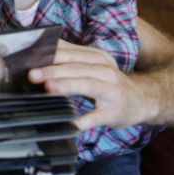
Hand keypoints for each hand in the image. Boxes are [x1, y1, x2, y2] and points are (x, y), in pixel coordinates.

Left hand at [28, 40, 154, 129]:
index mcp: (96, 58)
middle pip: (76, 67)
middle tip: (32, 74)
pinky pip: (96, 116)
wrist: (143, 99)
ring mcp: (110, 91)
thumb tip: (39, 56)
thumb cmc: (110, 83)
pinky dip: (84, 120)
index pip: (70, 52)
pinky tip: (70, 122)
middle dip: (53, 69)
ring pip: (87, 85)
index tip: (30, 57)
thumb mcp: (94, 67)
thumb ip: (71, 61)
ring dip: (67, 85)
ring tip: (48, 88)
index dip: (50, 54)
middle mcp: (105, 71)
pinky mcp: (113, 112)